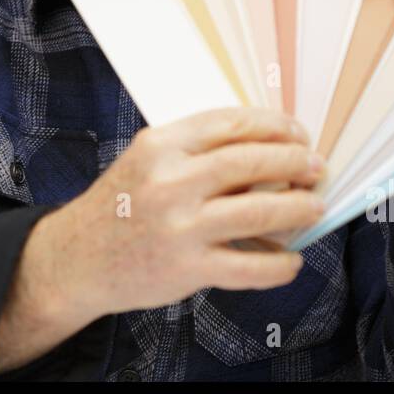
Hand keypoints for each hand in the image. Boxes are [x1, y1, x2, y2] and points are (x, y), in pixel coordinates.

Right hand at [38, 107, 325, 321]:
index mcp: (161, 145)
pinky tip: (292, 260)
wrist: (77, 260)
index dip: (275, 126)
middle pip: (250, 162)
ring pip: (259, 212)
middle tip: (316, 167)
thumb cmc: (121, 205)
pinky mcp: (186, 269)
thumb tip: (270, 151)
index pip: (231, 124)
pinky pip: (249, 267)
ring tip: (314, 207)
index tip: (298, 133)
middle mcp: (170, 182)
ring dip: (297, 208)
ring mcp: (179, 227)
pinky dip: (279, 265)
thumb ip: (197, 153)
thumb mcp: (148, 162)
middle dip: (295, 162)